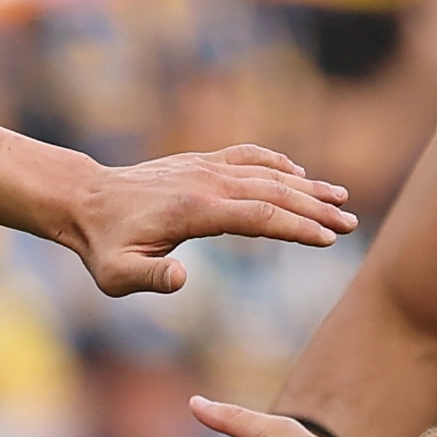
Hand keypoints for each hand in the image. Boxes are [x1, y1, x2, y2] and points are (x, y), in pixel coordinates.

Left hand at [67, 143, 355, 293]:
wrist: (86, 201)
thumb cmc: (104, 246)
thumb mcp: (118, 274)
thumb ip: (151, 278)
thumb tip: (183, 279)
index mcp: (195, 210)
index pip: (259, 217)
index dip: (296, 228)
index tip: (328, 239)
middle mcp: (206, 182)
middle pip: (274, 193)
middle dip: (315, 209)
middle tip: (350, 224)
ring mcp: (206, 168)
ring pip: (267, 173)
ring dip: (306, 186)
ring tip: (340, 199)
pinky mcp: (202, 162)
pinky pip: (248, 157)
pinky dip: (276, 162)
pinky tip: (299, 173)